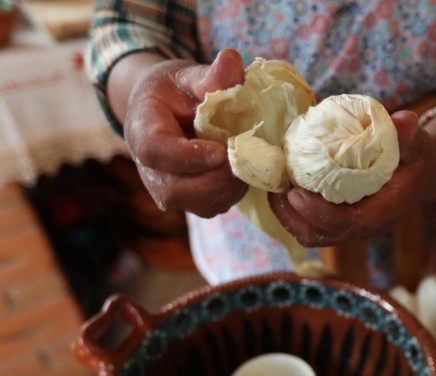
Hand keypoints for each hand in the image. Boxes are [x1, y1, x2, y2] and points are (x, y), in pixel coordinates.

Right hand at [122, 49, 247, 216]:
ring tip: (246, 158)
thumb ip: (209, 75)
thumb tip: (233, 60)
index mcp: (141, 129)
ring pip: (200, 204)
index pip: (155, 152)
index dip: (188, 156)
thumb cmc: (175, 91)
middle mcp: (150, 169)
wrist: (166, 114)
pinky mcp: (190, 202)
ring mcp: (169, 191)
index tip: (219, 150)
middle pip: (177, 190)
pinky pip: (214, 206)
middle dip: (217, 177)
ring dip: (230, 185)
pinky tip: (243, 168)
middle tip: (244, 156)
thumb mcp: (188, 75)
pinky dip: (233, 191)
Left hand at [268, 110, 435, 245]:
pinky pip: (308, 224)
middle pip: (321, 236)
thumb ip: (408, 136)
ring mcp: (348, 226)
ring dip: (287, 215)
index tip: (295, 193)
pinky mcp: (337, 220)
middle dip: (293, 217)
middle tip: (276, 189)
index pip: (348, 224)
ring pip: (310, 234)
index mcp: (382, 213)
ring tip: (274, 188)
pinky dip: (291, 210)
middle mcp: (363, 226)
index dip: (319, 213)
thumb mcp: (416, 144)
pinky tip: (282, 186)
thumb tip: (404, 120)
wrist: (418, 175)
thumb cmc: (415, 158)